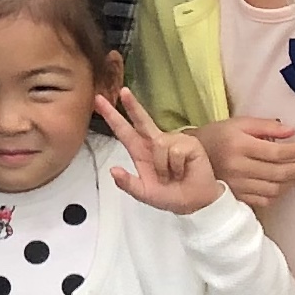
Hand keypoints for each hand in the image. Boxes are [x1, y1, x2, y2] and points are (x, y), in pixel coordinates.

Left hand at [98, 87, 220, 214]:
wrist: (196, 202)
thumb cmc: (171, 196)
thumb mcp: (144, 194)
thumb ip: (128, 184)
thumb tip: (113, 170)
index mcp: (141, 152)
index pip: (124, 131)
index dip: (112, 116)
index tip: (99, 102)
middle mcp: (156, 142)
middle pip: (142, 119)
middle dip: (132, 105)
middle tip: (122, 91)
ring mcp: (173, 140)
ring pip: (160, 144)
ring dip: (164, 167)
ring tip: (173, 176)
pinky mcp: (189, 143)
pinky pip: (176, 151)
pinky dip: (177, 166)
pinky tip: (183, 170)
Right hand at [197, 115, 294, 214]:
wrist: (193, 157)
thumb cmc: (218, 136)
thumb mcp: (240, 123)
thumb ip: (266, 126)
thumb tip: (291, 132)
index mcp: (239, 145)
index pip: (276, 153)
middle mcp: (238, 167)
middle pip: (278, 172)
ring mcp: (237, 185)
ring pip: (274, 189)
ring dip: (291, 182)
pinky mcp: (237, 196)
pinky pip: (264, 200)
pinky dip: (277, 194)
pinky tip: (282, 184)